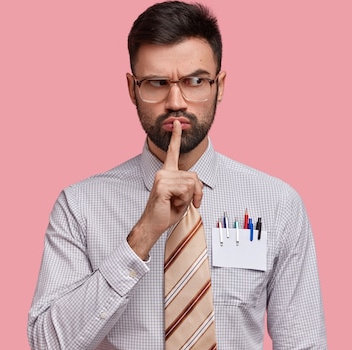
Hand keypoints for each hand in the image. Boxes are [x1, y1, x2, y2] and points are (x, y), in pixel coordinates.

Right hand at [127, 121, 202, 258]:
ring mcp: (162, 178)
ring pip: (191, 183)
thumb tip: (196, 183)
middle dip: (197, 192)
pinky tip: (173, 203)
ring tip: (176, 203)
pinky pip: (186, 190)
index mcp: (167, 173)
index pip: (173, 152)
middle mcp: (163, 172)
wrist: (153, 225)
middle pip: (194, 176)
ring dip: (190, 198)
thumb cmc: (167, 212)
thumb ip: (191, 186)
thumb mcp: (184, 197)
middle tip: (188, 203)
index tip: (178, 122)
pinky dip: (185, 200)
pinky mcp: (162, 186)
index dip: (176, 137)